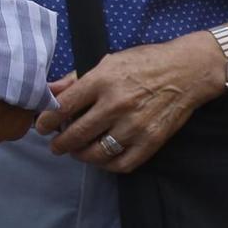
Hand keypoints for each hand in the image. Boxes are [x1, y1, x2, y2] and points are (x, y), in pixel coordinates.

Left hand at [32, 34, 220, 173]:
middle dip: (60, 143)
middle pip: (77, 134)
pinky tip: (101, 159)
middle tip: (55, 145)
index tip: (41, 127)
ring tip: (76, 152)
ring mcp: (135, 126)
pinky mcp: (151, 141)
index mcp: (103, 80)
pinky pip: (122, 164)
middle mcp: (117, 104)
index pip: (65, 106)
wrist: (185, 72)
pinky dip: (107, 165)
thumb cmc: (143, 63)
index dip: (48, 120)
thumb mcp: (107, 61)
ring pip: (97, 152)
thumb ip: (76, 79)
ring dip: (81, 155)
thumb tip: (49, 90)